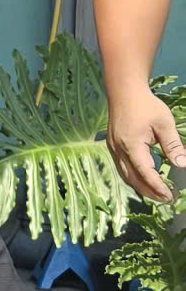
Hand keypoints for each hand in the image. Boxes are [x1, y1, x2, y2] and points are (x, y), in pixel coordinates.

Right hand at [106, 83, 185, 203]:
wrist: (124, 91)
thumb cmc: (146, 105)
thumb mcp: (164, 124)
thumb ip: (173, 145)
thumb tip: (183, 165)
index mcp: (131, 145)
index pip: (145, 172)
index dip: (157, 187)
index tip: (170, 196)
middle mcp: (119, 150)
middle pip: (133, 179)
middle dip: (149, 192)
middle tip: (166, 200)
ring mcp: (113, 149)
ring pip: (125, 176)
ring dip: (140, 187)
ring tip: (156, 194)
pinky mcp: (113, 146)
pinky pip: (122, 168)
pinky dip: (133, 178)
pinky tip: (143, 180)